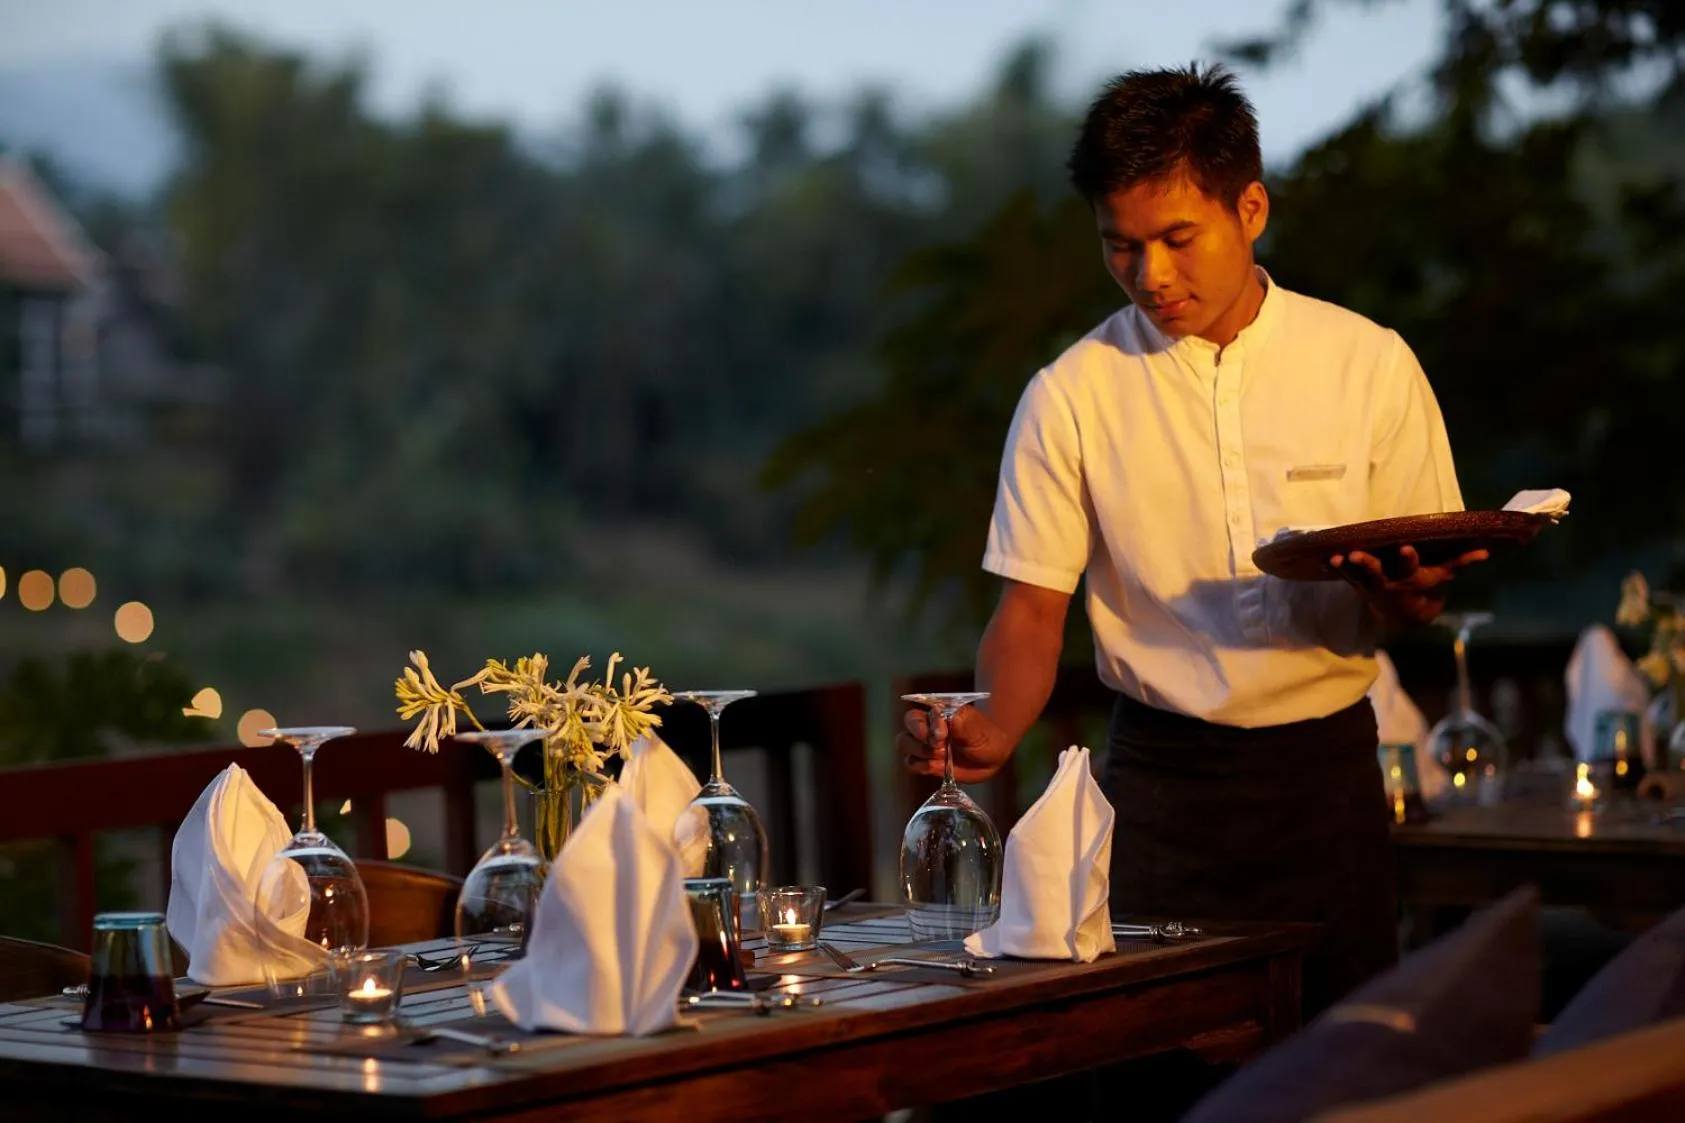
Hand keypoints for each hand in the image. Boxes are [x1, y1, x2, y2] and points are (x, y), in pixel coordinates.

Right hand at [897, 704, 1012, 783]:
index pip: (917, 716)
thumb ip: (960, 723)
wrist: (991, 758)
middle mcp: (926, 727)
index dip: (923, 726)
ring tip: (942, 757)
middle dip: (920, 742)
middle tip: (940, 748)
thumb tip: (942, 716)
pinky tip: (940, 767)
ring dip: (921, 754)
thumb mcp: (978, 730)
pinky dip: (923, 767)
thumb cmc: (985, 737)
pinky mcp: (925, 762)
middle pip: (906, 729)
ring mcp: (924, 745)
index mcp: (937, 713)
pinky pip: (912, 764)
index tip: (941, 736)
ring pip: (904, 745)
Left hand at [1329, 544, 1488, 624]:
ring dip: (1345, 568)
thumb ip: (1459, 563)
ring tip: (1334, 558)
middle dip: (1366, 564)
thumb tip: (1483, 552)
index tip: (1405, 548)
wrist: (1404, 613)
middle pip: (1376, 574)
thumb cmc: (1424, 585)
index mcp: (1409, 578)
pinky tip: (1322, 559)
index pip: (1409, 567)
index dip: (1408, 559)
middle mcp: (1387, 582)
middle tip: (1355, 555)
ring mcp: (1369, 585)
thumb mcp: (1442, 576)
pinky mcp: (1356, 584)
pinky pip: (1343, 576)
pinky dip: (1334, 569)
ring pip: (1355, 576)